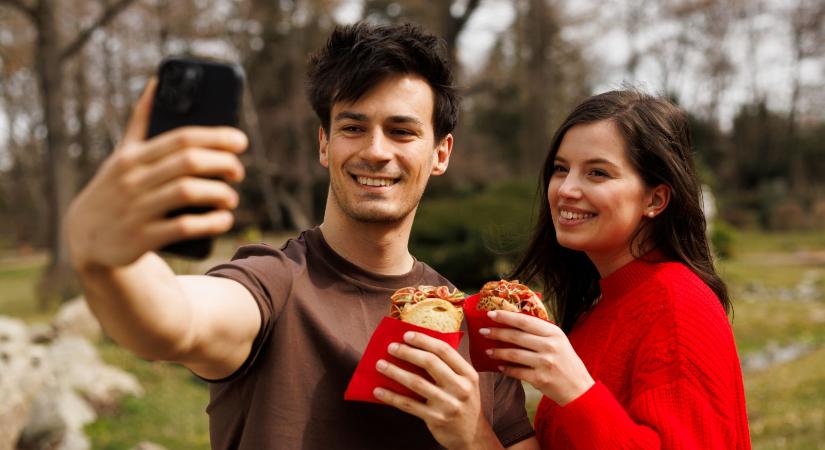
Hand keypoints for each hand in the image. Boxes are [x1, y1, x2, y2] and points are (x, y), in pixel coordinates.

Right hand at [64, 79, 247, 269]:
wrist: (86, 240)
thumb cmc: (114, 190)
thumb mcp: (122, 156)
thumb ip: (141, 122)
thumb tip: (157, 83)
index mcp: (132, 157)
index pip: (181, 138)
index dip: (216, 137)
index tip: (240, 141)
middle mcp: (133, 180)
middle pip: (188, 162)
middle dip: (222, 164)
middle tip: (238, 172)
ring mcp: (136, 210)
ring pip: (187, 192)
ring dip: (218, 193)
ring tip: (231, 198)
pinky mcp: (141, 238)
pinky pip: (183, 228)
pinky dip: (210, 223)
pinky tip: (224, 220)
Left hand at [373, 331, 497, 449]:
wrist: (472, 436)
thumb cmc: (464, 403)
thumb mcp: (465, 382)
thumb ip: (448, 367)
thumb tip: (417, 348)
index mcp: (467, 374)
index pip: (444, 350)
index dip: (424, 340)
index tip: (406, 335)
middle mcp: (460, 387)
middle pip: (430, 363)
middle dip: (407, 352)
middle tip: (391, 347)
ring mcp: (448, 404)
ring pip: (416, 383)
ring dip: (395, 372)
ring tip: (380, 365)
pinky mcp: (436, 418)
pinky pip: (409, 404)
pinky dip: (392, 397)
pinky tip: (379, 391)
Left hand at [483, 311, 593, 405]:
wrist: (579, 389)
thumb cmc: (566, 363)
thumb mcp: (559, 341)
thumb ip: (540, 332)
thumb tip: (513, 321)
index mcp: (554, 333)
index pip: (525, 321)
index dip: (506, 316)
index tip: (491, 313)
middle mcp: (550, 346)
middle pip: (516, 336)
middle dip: (496, 332)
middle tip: (483, 331)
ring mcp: (545, 363)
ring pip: (514, 354)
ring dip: (497, 352)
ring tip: (487, 350)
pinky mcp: (540, 379)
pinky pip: (516, 371)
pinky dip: (506, 369)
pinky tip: (499, 366)